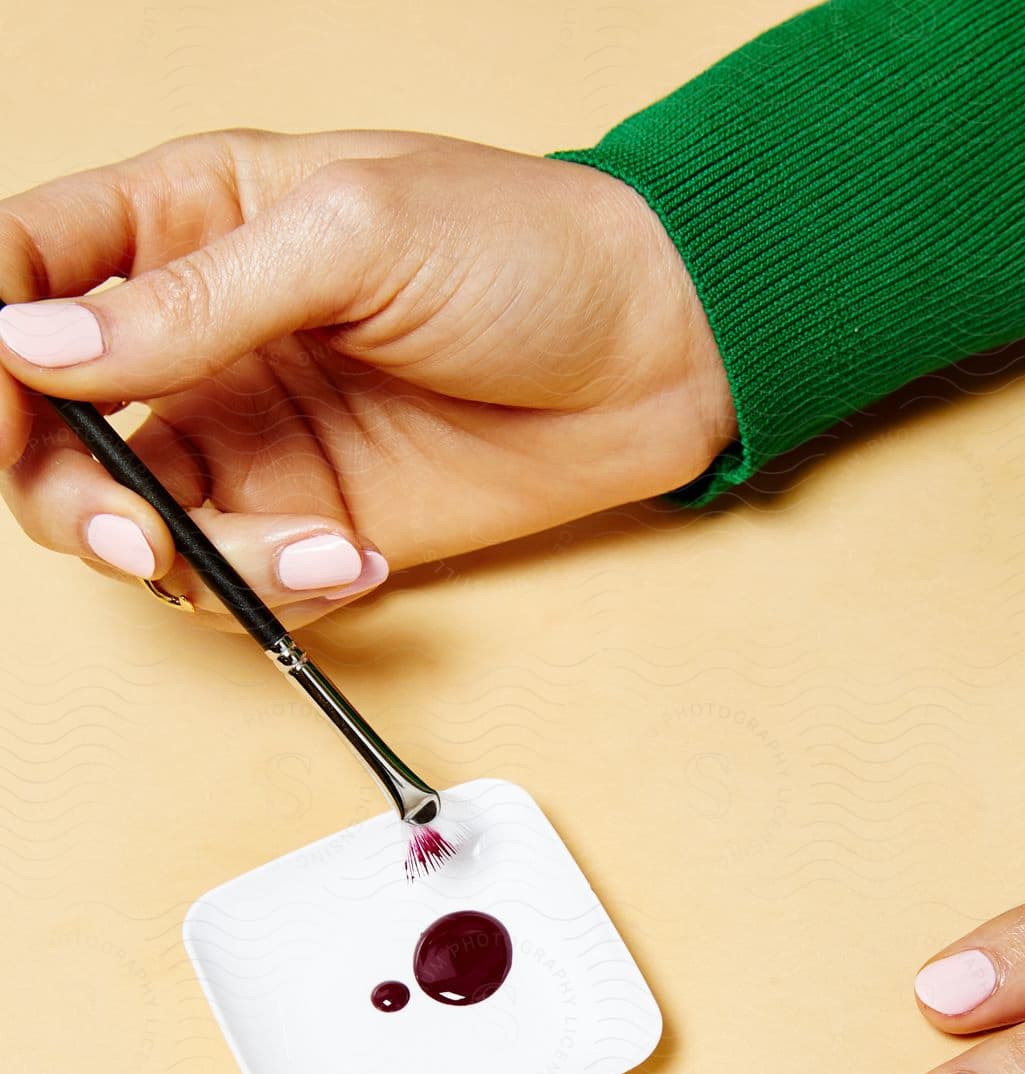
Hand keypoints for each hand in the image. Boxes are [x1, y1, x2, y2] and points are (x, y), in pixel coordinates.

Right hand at [0, 128, 734, 630]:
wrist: (653, 354)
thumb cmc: (524, 251)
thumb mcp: (353, 235)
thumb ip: (192, 297)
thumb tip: (32, 346)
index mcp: (183, 221)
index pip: (19, 273)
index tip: (12, 409)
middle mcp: (198, 337)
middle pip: (48, 430)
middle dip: (72, 496)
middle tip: (137, 534)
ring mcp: (250, 438)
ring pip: (134, 525)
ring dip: (193, 563)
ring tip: (305, 548)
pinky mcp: (308, 521)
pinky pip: (234, 582)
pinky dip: (273, 594)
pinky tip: (352, 560)